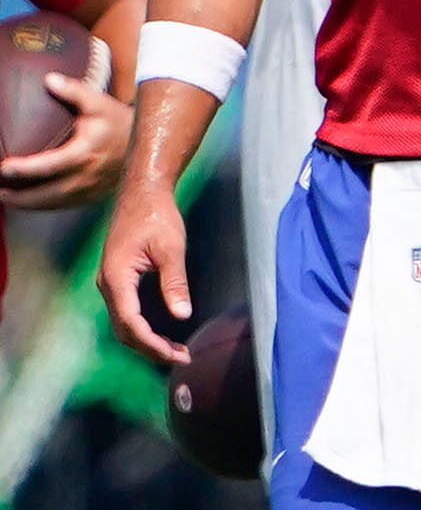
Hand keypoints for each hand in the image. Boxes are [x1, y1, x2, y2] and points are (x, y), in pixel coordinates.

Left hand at [0, 74, 133, 208]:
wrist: (148, 143)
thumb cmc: (118, 121)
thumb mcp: (99, 102)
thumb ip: (74, 91)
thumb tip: (48, 80)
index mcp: (86, 152)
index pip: (51, 165)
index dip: (26, 169)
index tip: (5, 167)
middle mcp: (88, 174)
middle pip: (49, 193)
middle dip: (20, 196)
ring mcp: (92, 188)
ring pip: (55, 203)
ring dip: (29, 204)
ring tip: (5, 198)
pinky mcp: (94, 196)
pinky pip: (65, 205)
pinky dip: (45, 206)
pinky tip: (30, 203)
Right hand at [97, 181, 193, 363]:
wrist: (141, 192)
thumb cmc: (156, 216)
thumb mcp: (171, 248)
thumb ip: (175, 282)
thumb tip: (182, 315)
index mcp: (116, 278)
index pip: (129, 322)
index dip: (151, 343)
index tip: (174, 355)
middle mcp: (107, 284)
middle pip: (124, 329)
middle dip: (150, 348)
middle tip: (181, 358)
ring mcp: (111, 283)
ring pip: (124, 323)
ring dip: (147, 340)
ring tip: (176, 351)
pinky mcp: (119, 280)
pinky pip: (127, 311)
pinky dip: (144, 326)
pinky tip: (165, 333)